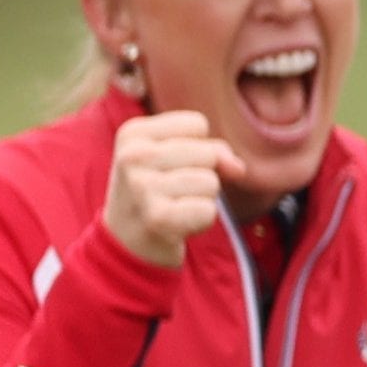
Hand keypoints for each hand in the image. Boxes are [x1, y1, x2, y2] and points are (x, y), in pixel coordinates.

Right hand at [104, 110, 246, 268]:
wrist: (127, 242)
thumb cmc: (157, 190)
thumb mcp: (174, 157)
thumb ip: (213, 150)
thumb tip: (238, 169)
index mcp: (133, 133)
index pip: (197, 124)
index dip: (197, 147)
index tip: (170, 165)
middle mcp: (132, 156)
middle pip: (207, 154)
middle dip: (201, 174)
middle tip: (172, 191)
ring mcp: (142, 187)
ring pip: (210, 182)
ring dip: (202, 199)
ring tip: (175, 207)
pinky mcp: (157, 217)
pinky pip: (208, 210)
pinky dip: (202, 220)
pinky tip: (179, 225)